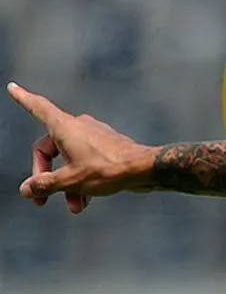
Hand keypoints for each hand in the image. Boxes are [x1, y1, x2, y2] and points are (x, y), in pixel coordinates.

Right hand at [6, 82, 155, 213]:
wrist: (144, 169)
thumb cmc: (109, 169)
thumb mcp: (71, 180)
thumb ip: (45, 184)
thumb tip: (26, 189)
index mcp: (65, 128)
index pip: (38, 108)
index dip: (23, 99)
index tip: (12, 87)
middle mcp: (78, 128)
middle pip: (49, 151)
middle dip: (46, 177)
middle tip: (42, 200)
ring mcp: (93, 137)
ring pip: (69, 161)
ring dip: (67, 185)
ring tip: (74, 207)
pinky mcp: (106, 147)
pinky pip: (85, 163)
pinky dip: (81, 181)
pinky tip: (85, 202)